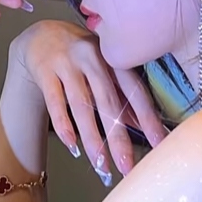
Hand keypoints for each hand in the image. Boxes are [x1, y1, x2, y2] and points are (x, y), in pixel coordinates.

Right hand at [9, 20, 169, 181]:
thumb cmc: (80, 56)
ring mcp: (67, 62)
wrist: (41, 34)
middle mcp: (93, 57)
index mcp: (114, 58)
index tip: (160, 144)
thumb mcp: (104, 70)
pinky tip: (72, 145)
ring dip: (92, 138)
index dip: (148, 118)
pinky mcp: (44, 69)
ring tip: (101, 166)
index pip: (135, 91)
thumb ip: (121, 96)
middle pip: (108, 102)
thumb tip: (142, 127)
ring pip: (81, 105)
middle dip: (118, 137)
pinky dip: (63, 124)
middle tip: (127, 167)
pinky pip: (54, 101)